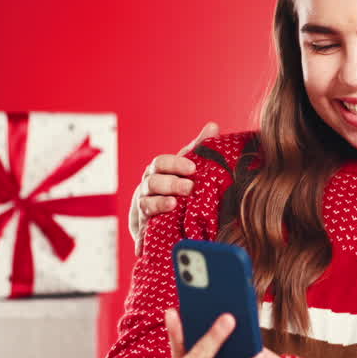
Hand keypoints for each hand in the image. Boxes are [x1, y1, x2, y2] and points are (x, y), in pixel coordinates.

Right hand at [128, 122, 218, 253]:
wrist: (162, 212)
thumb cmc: (177, 182)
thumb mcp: (187, 165)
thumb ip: (198, 147)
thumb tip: (213, 126)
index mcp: (158, 171)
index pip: (161, 163)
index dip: (175, 164)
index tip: (192, 168)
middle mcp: (148, 187)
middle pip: (153, 182)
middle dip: (171, 184)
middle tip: (189, 187)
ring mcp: (144, 207)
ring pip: (146, 203)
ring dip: (159, 203)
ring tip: (174, 204)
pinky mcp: (144, 227)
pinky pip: (143, 227)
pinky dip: (146, 230)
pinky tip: (154, 230)